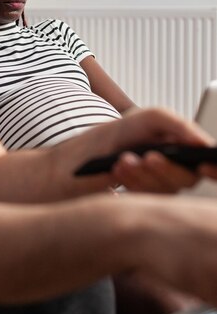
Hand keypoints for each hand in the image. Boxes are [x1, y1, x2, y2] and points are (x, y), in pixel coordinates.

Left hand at [96, 107, 213, 192]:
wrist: (106, 140)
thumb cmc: (136, 127)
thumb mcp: (156, 117)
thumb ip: (181, 126)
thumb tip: (205, 143)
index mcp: (192, 151)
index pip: (215, 168)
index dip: (215, 170)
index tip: (202, 166)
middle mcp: (184, 172)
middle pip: (186, 180)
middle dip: (165, 169)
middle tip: (148, 157)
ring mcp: (165, 186)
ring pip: (162, 189)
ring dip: (141, 173)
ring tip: (124, 158)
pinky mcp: (147, 196)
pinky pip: (143, 195)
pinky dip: (130, 180)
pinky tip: (118, 167)